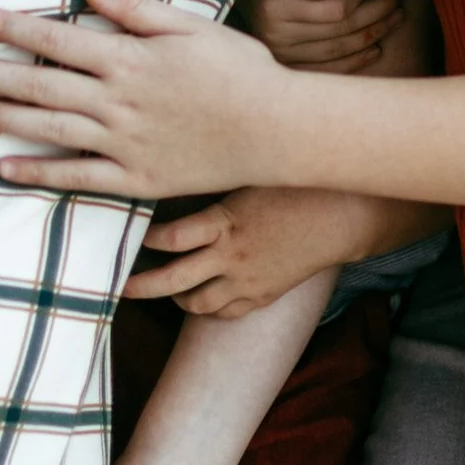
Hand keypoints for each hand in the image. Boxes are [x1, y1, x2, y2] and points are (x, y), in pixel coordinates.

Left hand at [0, 0, 289, 198]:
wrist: (278, 130)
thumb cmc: (242, 72)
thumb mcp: (193, 27)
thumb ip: (138, 9)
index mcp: (129, 58)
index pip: (54, 38)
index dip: (8, 27)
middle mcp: (118, 100)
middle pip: (38, 84)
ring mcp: (125, 142)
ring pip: (48, 128)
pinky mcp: (137, 177)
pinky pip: (78, 175)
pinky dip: (39, 171)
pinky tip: (3, 165)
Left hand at [129, 188, 415, 315]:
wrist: (343, 215)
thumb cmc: (297, 183)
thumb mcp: (250, 170)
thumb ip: (213, 167)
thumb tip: (175, 152)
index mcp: (226, 222)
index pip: (171, 238)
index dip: (146, 240)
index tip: (130, 233)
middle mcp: (232, 256)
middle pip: (173, 280)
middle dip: (143, 286)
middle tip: (121, 285)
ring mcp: (248, 280)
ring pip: (199, 303)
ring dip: (177, 298)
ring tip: (163, 291)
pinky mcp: (265, 294)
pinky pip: (228, 312)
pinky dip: (210, 308)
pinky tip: (201, 298)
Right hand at [236, 0, 405, 71]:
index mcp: (276, 7)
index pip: (335, 9)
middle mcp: (279, 39)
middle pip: (344, 30)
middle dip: (381, 9)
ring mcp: (284, 59)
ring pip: (343, 51)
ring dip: (377, 32)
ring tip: (399, 14)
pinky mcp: (290, 70)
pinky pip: (331, 71)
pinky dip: (357, 61)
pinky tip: (377, 47)